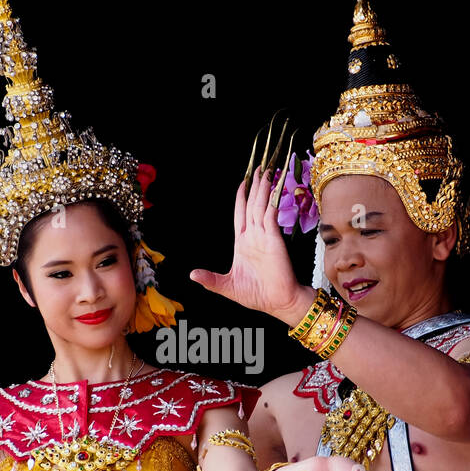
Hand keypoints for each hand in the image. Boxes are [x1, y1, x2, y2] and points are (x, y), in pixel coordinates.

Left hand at [188, 169, 312, 322]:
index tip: (244, 181)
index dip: (241, 197)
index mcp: (242, 243)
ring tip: (267, 172)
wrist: (277, 302)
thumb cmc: (255, 295)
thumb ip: (210, 279)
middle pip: (253, 204)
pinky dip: (271, 202)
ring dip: (264, 189)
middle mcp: (254, 236)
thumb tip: (192, 274)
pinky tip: (272, 190)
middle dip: (256, 186)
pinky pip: (271, 216)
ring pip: (261, 206)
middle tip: (260, 168)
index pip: (240, 213)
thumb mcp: (227, 286)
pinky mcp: (274, 239)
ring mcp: (265, 236)